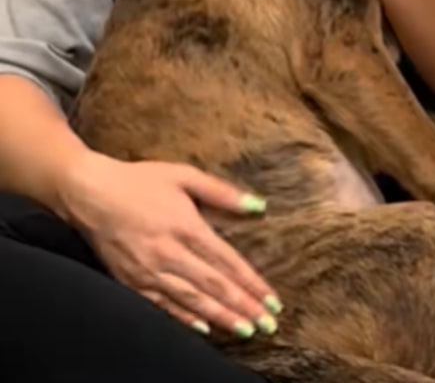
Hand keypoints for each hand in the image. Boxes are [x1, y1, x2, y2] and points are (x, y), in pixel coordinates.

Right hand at [61, 151, 281, 337]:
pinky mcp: (131, 282)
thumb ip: (221, 192)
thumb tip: (257, 205)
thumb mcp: (183, 175)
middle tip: (268, 325)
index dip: (252, 283)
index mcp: (186, 226)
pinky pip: (163, 306)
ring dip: (221, 317)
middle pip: (214, 286)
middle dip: (244, 307)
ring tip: (246, 330)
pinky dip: (185, 319)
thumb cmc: (139, 181)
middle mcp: (169, 253)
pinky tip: (204, 329)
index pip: (227, 261)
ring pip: (192, 301)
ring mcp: (149, 271)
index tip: (272, 300)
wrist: (90, 194)